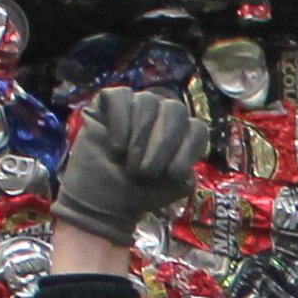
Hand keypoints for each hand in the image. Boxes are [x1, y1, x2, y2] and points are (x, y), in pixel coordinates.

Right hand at [52, 87, 208, 243]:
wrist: (100, 201)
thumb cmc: (138, 192)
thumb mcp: (170, 189)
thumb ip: (186, 173)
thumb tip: (187, 165)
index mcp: (182, 135)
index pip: (197, 128)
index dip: (188, 149)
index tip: (173, 174)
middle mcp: (162, 115)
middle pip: (176, 110)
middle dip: (163, 144)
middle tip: (146, 172)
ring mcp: (136, 106)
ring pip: (148, 101)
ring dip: (140, 136)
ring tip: (129, 162)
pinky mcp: (109, 102)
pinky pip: (120, 96)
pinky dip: (120, 120)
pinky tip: (116, 146)